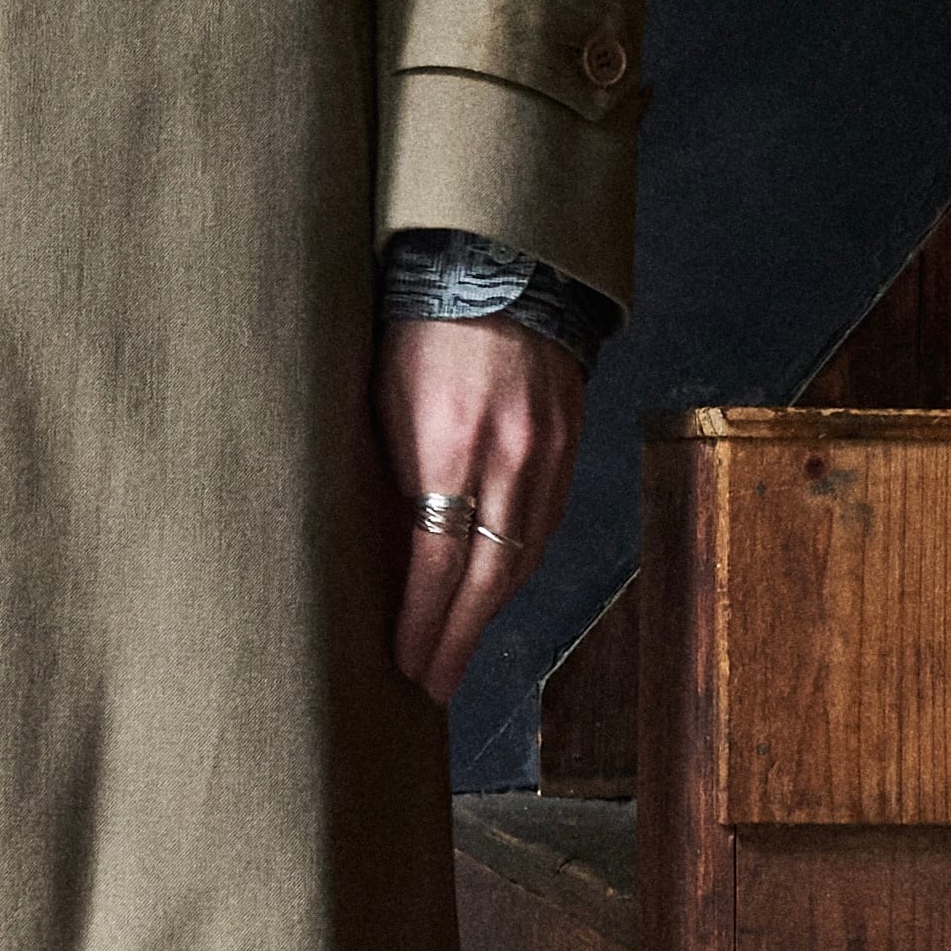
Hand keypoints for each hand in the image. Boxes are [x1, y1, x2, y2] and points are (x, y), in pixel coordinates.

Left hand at [376, 317, 584, 709]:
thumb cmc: (416, 328)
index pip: (438, 562)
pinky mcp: (570, 444)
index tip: (406, 663)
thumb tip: (384, 555)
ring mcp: (549, 453)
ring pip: (525, 557)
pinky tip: (497, 589)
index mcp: (450, 444)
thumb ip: (391, 476)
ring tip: (458, 647)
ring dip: (490, 610)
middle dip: (458, 638)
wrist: (496, 266)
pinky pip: (547, 523)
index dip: (423, 621)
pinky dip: (520, 565)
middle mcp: (509, 457)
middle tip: (434, 684)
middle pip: (490, 577)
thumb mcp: (381, 400)